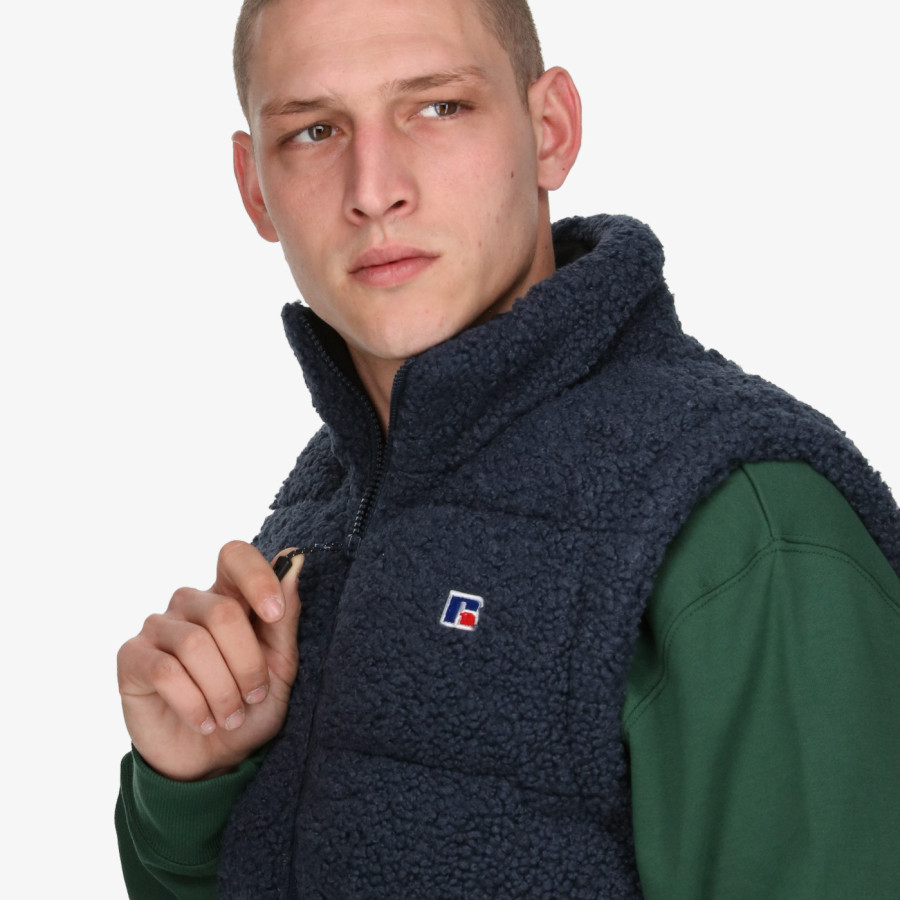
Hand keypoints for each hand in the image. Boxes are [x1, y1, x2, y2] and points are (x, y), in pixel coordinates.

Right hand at [117, 541, 302, 780]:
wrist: (213, 760)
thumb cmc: (250, 706)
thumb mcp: (281, 664)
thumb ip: (285, 615)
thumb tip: (294, 561)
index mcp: (229, 595)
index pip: (235, 556)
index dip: (256, 578)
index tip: (274, 614)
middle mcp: (190, 603)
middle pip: (223, 612)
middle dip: (247, 664)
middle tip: (254, 696)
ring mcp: (157, 627)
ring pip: (195, 644)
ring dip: (222, 690)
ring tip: (231, 716)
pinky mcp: (131, 658)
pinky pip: (165, 671)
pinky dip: (194, 704)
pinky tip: (204, 722)